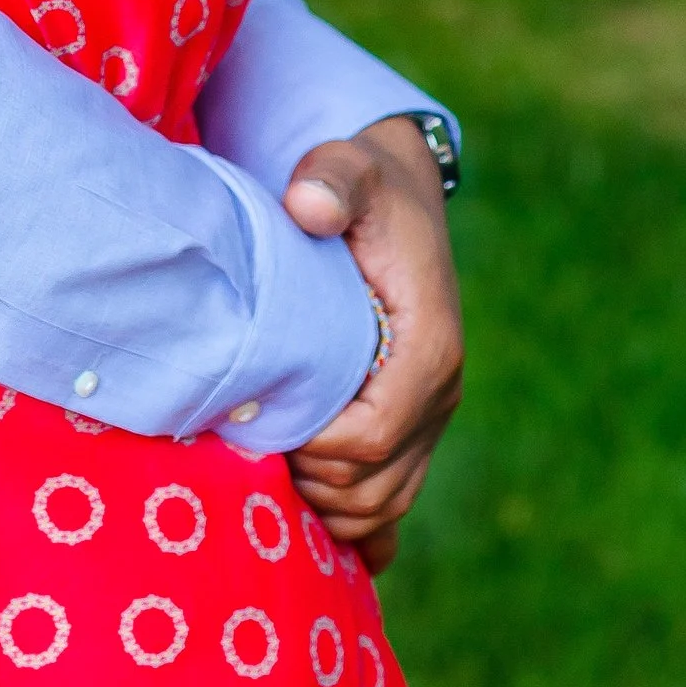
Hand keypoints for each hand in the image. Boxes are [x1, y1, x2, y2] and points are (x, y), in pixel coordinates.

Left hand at [283, 115, 461, 572]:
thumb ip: (331, 180)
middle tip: (246, 446)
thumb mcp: (350, 168)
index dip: (312, 446)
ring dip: (323, 505)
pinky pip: (391, 499)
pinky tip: (304, 515)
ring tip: (265, 468)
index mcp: (429, 347)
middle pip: (372, 485)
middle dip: (307, 480)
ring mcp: (429, 416)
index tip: (257, 421)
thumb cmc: (366, 186)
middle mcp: (439, 392)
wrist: (395, 195)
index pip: (370, 436)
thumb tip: (308, 204)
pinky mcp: (412, 426)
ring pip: (383, 505)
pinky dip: (351, 518)